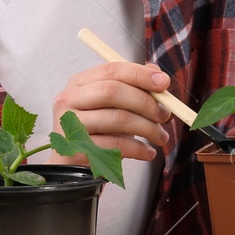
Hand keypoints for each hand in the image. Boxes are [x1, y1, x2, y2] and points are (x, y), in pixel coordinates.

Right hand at [44, 61, 171, 164]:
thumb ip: (133, 85)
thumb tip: (156, 72)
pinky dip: (138, 149)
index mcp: (79, 83)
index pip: (111, 70)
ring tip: (161, 137)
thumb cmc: (98, 129)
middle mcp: (69, 100)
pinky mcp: (76, 150)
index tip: (165, 82)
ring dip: (147, 128)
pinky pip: (115, 146)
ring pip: (117, 119)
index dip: (140, 74)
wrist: (74, 163)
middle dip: (145, 102)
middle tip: (165, 115)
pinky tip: (148, 153)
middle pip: (112, 91)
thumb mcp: (113, 105)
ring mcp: (70, 125)